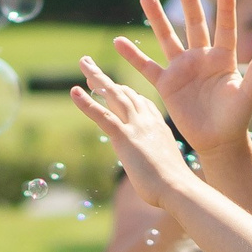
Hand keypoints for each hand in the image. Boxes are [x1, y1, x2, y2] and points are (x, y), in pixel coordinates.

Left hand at [72, 57, 196, 212]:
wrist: (178, 188)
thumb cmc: (174, 186)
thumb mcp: (165, 167)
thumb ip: (154, 161)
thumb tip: (149, 171)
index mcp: (158, 127)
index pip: (141, 102)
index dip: (125, 92)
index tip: (114, 86)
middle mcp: (147, 121)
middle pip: (125, 92)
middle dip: (106, 79)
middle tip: (90, 68)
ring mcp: (135, 126)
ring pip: (113, 95)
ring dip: (97, 78)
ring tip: (83, 63)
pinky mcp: (124, 137)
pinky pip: (102, 115)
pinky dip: (86, 103)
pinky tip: (74, 92)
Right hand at [110, 0, 251, 158]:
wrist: (218, 141)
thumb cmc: (237, 118)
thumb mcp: (249, 94)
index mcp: (223, 57)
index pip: (225, 28)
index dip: (225, 10)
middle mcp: (201, 57)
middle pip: (194, 23)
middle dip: (189, 0)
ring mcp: (182, 69)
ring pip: (167, 38)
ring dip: (157, 17)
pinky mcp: (167, 84)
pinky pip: (147, 67)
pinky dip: (133, 56)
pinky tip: (118, 41)